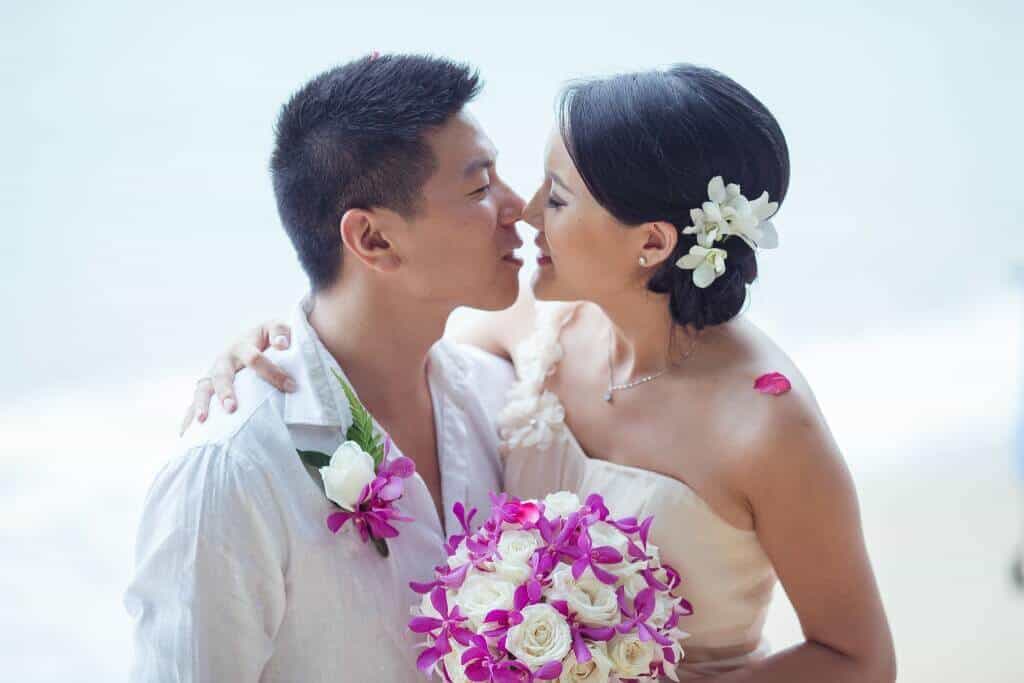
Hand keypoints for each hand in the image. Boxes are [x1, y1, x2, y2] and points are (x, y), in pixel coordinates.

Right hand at [179, 320, 295, 434]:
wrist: (252, 341)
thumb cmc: (268, 339)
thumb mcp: (275, 329)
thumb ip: (280, 332)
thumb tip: (282, 345)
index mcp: (242, 347)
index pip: (254, 359)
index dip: (272, 372)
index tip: (291, 387)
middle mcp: (224, 361)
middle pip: (222, 375)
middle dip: (225, 391)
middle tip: (231, 408)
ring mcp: (212, 375)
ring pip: (203, 389)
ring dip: (201, 405)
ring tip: (202, 421)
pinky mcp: (207, 389)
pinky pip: (194, 403)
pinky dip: (189, 417)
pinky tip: (186, 433)